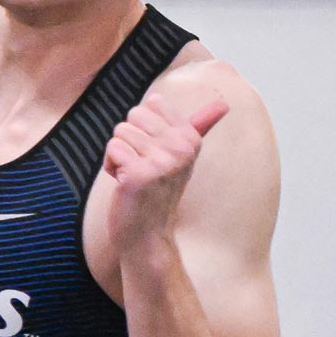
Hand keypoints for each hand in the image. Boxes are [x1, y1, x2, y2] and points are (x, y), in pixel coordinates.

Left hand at [103, 95, 229, 257]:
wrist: (147, 234)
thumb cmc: (158, 190)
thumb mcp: (183, 155)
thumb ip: (200, 125)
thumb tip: (224, 103)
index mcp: (191, 139)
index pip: (153, 102)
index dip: (143, 126)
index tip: (154, 150)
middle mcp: (181, 148)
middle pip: (134, 114)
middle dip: (129, 138)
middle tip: (141, 165)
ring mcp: (161, 162)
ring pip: (120, 131)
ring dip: (119, 154)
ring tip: (133, 175)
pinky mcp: (138, 174)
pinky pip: (112, 148)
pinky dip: (111, 166)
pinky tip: (124, 183)